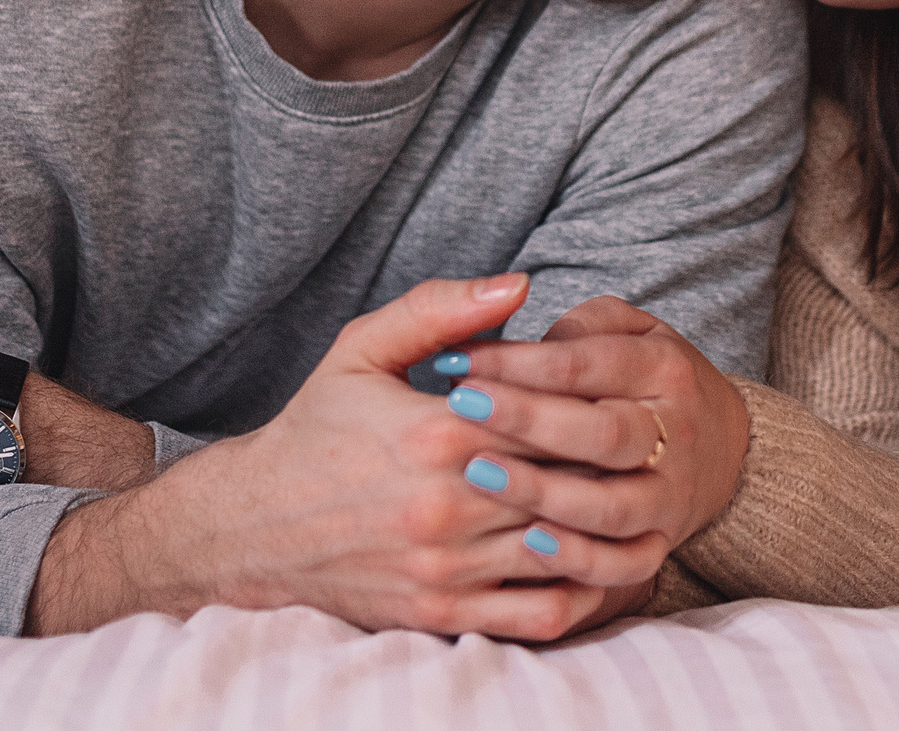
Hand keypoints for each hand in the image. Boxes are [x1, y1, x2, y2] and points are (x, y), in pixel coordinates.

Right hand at [27, 275, 669, 640]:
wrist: (251, 528)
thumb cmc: (316, 429)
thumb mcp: (364, 350)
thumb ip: (443, 309)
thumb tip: (521, 283)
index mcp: (436, 434)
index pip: (548, 417)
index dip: (591, 406)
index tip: (620, 394)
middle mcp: (445, 507)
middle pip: (566, 485)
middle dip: (609, 468)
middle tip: (647, 450)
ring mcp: (444, 568)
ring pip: (563, 553)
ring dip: (610, 532)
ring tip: (643, 505)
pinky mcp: (440, 613)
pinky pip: (537, 616)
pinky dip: (584, 596)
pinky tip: (605, 568)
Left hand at [437, 297, 749, 559]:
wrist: (723, 447)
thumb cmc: (647, 380)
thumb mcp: (630, 331)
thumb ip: (582, 325)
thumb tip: (519, 343)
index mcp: (664, 368)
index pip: (587, 363)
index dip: (518, 360)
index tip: (459, 359)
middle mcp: (675, 433)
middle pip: (602, 432)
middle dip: (527, 419)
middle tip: (460, 406)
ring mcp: (671, 496)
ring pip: (611, 506)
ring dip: (543, 493)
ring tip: (479, 473)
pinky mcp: (663, 543)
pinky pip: (627, 565)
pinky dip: (580, 560)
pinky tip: (528, 544)